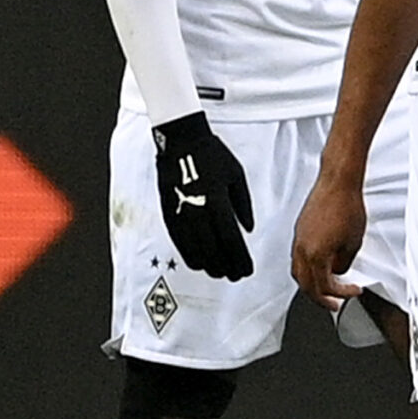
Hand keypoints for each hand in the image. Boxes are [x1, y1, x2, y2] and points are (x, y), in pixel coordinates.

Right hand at [152, 112, 254, 279]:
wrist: (181, 142)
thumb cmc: (213, 157)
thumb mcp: (237, 176)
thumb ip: (243, 204)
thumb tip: (248, 229)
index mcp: (218, 202)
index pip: (231, 240)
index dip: (239, 259)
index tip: (247, 270)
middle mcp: (198, 211)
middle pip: (213, 249)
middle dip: (226, 266)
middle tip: (235, 276)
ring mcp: (181, 214)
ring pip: (195, 249)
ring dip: (209, 264)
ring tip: (219, 273)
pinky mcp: (168, 213)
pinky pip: (178, 241)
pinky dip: (189, 255)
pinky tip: (198, 263)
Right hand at [290, 166, 367, 311]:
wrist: (338, 182)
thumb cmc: (347, 205)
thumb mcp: (354, 242)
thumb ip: (344, 263)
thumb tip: (339, 271)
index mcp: (315, 255)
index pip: (323, 287)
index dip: (339, 295)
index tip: (351, 294)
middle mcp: (301, 249)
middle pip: (305, 284)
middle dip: (320, 297)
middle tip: (334, 303)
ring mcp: (298, 239)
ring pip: (299, 271)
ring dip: (312, 283)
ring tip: (327, 288)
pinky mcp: (300, 230)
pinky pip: (299, 257)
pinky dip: (308, 267)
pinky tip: (321, 266)